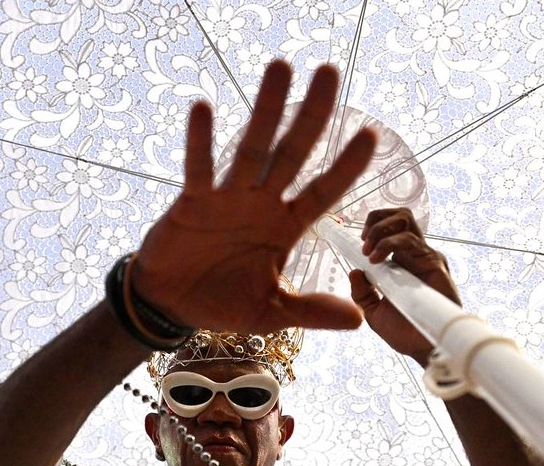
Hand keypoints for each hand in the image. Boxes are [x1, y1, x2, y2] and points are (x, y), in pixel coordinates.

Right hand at [133, 60, 376, 334]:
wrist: (172, 306)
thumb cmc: (222, 302)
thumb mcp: (272, 311)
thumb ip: (310, 310)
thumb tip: (357, 319)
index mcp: (285, 228)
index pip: (323, 192)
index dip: (346, 166)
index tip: (371, 136)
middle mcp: (261, 205)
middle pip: (293, 154)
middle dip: (312, 115)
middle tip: (330, 71)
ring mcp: (227, 199)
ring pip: (251, 149)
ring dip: (266, 110)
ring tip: (280, 68)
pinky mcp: (192, 203)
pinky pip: (199, 170)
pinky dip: (201, 143)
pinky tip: (204, 109)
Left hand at [350, 208, 461, 364]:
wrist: (421, 348)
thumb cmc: (402, 331)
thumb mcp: (372, 311)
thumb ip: (362, 292)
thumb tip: (353, 271)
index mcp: (400, 262)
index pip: (389, 228)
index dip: (372, 224)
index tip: (355, 240)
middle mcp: (413, 255)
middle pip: (399, 216)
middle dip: (376, 219)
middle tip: (363, 241)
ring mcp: (424, 256)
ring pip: (405, 220)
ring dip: (380, 230)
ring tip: (368, 253)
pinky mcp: (434, 263)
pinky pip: (411, 241)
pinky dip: (389, 243)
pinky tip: (376, 260)